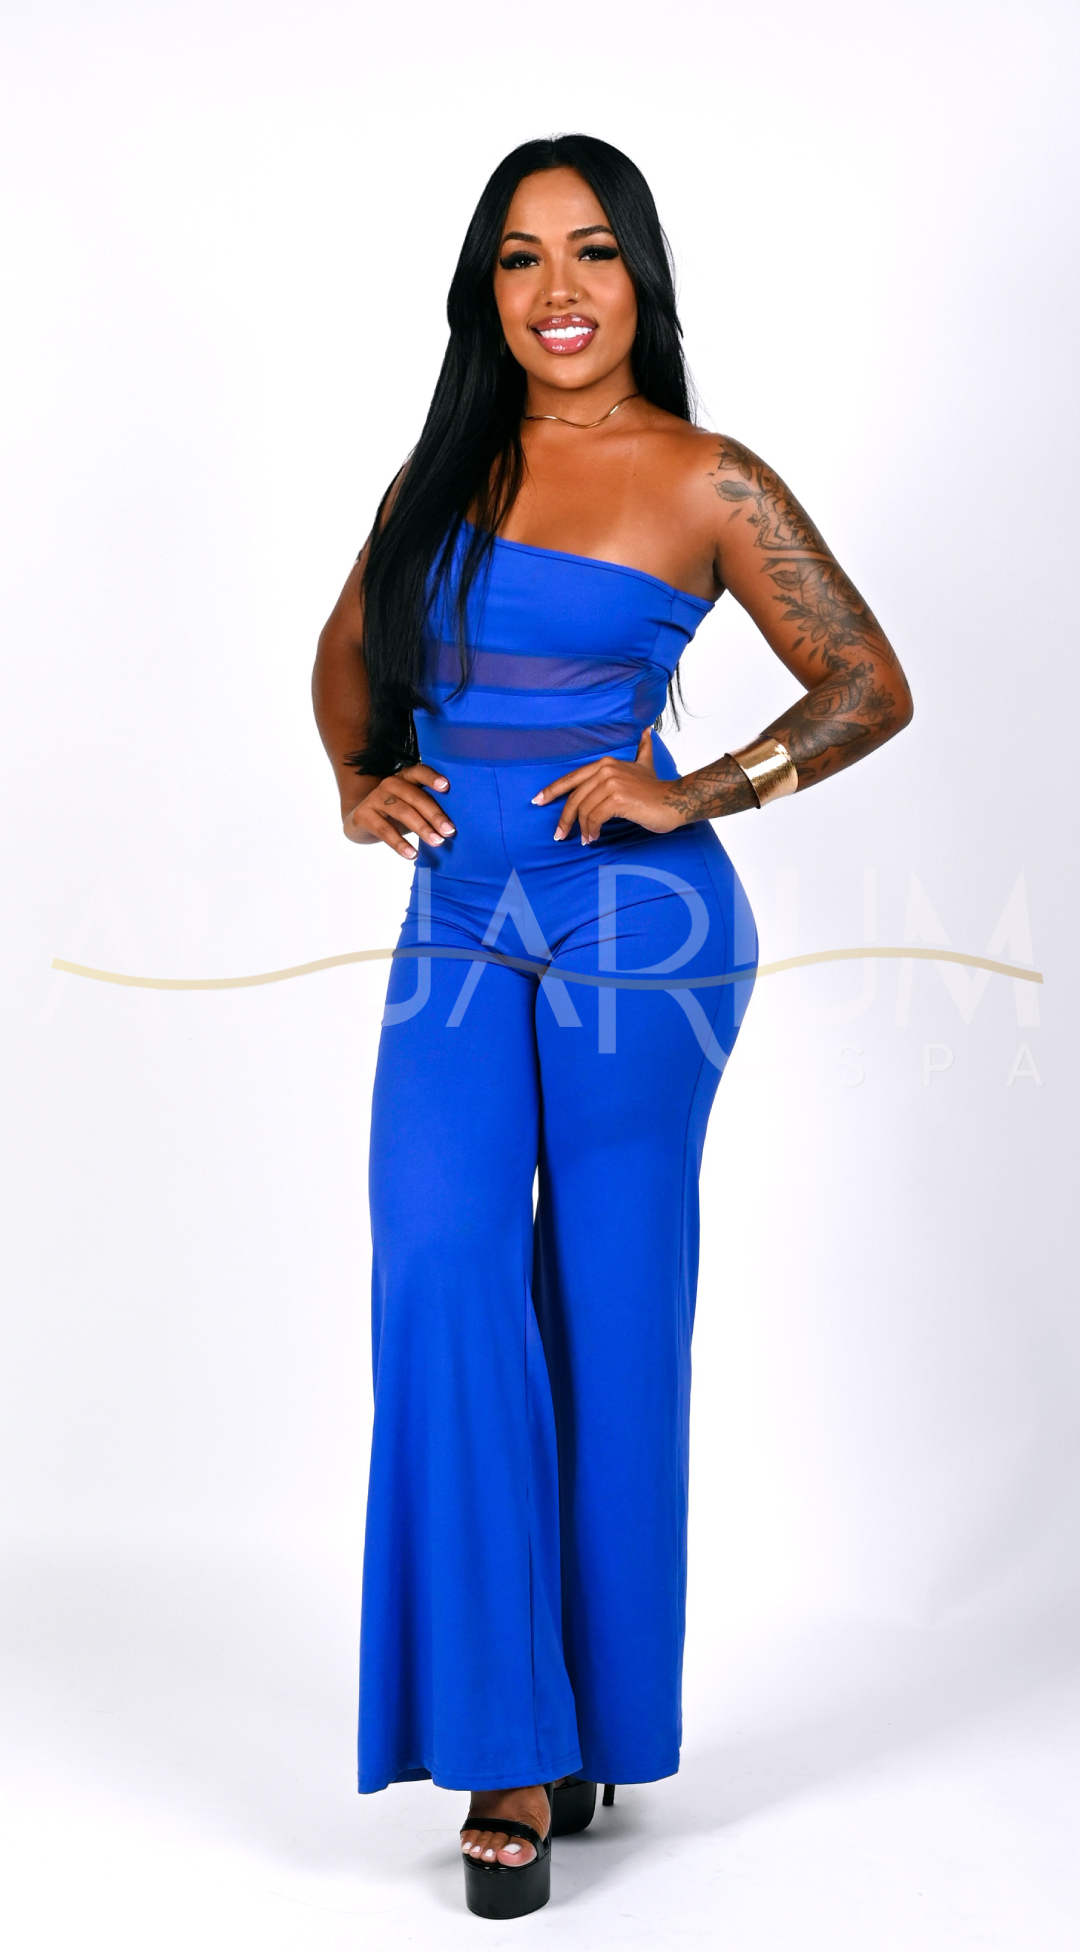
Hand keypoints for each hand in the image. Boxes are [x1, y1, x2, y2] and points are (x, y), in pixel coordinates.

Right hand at [343, 764, 454, 859]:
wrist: (361, 822)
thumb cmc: (395, 814)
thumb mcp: (411, 806)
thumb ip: (427, 808)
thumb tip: (453, 827)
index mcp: (405, 778)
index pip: (419, 772)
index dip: (432, 778)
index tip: (446, 787)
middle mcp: (390, 783)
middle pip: (415, 797)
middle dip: (434, 814)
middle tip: (449, 831)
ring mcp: (375, 798)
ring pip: (402, 812)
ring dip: (422, 828)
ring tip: (437, 842)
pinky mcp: (363, 815)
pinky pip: (385, 830)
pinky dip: (400, 844)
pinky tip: (412, 854)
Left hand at [532, 730, 683, 843]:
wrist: (676, 800)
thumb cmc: (657, 788)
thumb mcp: (646, 764)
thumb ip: (643, 748)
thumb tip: (646, 730)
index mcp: (605, 763)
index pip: (572, 778)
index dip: (552, 790)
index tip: (538, 801)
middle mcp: (606, 770)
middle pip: (575, 798)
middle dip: (564, 819)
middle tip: (559, 835)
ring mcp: (612, 784)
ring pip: (584, 811)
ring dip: (582, 829)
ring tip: (586, 839)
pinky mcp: (618, 799)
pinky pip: (595, 818)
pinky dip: (591, 831)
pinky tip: (594, 837)